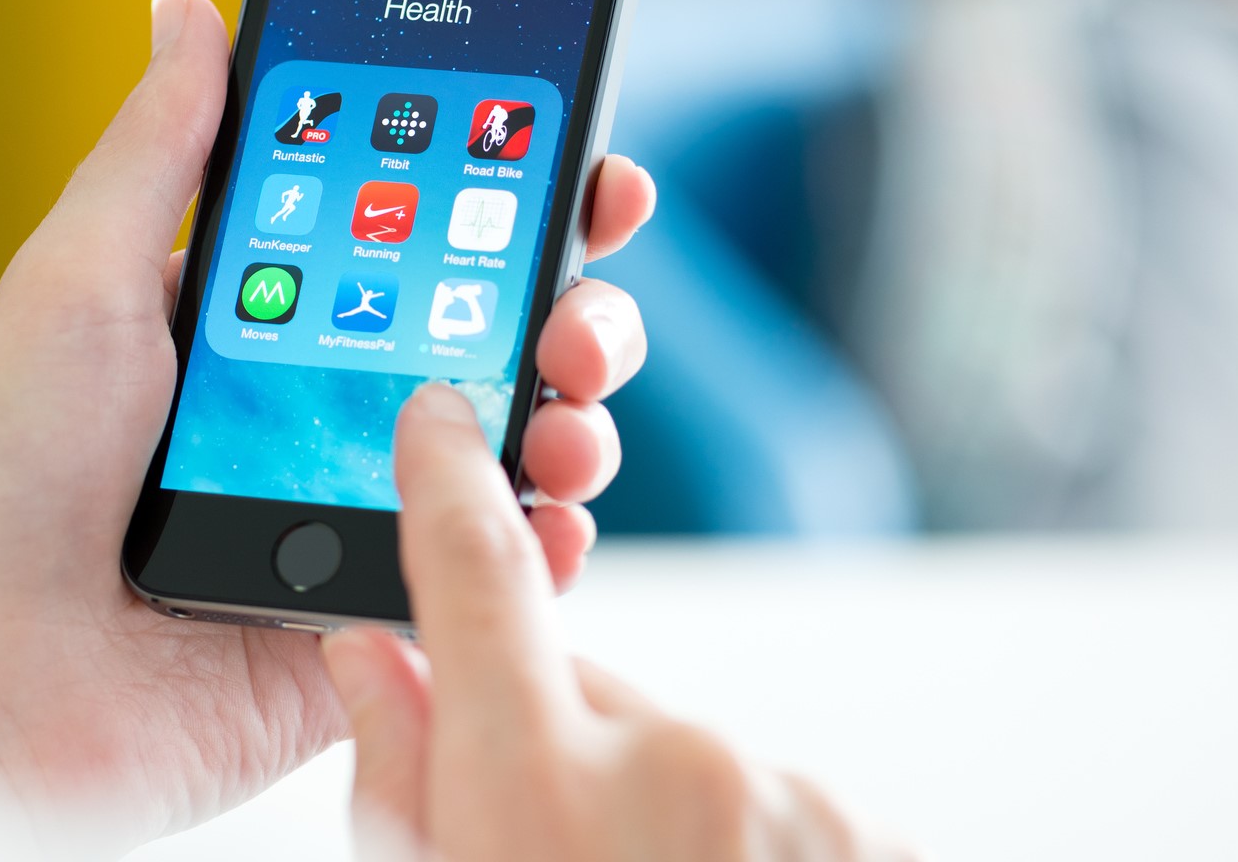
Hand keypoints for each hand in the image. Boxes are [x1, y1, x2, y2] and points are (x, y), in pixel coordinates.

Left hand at [0, 0, 657, 843]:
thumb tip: (186, 3)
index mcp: (260, 313)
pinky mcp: (374, 614)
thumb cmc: (6, 472)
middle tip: (580, 297)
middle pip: (491, 330)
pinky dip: (544, 542)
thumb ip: (163, 143)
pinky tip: (551, 516)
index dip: (506, 190)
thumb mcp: (78, 274)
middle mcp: (322, 403)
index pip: (414, 232)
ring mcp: (355, 507)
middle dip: (569, 300)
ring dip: (574, 413)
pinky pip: (491, 571)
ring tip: (566, 412)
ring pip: (512, 443)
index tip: (578, 155)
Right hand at [322, 386, 908, 861]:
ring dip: (648, 809)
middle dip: (548, 741)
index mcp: (543, 790)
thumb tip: (371, 656)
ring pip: (682, 750)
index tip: (437, 418)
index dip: (445, 482)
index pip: (477, 575)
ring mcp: (791, 801)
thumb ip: (397, 777)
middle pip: (583, 686)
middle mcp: (685, 767)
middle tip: (534, 847)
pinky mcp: (867, 832)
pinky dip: (732, 842)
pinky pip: (763, 798)